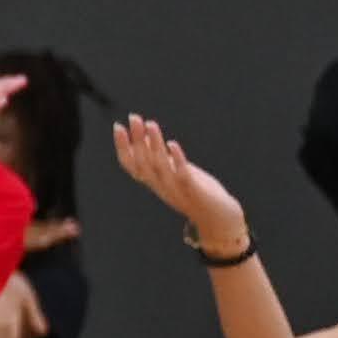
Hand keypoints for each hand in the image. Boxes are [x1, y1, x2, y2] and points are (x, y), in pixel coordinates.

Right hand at [109, 115, 246, 255]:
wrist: (218, 218)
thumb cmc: (196, 192)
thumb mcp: (174, 173)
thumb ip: (160, 158)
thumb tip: (147, 137)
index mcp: (154, 182)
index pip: (131, 165)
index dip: (122, 147)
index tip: (118, 127)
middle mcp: (160, 186)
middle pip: (143, 163)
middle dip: (137, 140)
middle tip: (134, 118)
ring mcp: (176, 190)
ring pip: (160, 167)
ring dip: (154, 145)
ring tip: (151, 124)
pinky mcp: (193, 191)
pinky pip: (182, 175)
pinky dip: (177, 160)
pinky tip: (173, 144)